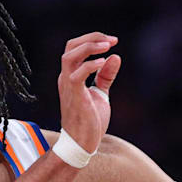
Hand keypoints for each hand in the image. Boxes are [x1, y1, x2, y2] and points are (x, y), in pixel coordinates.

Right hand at [56, 32, 121, 152]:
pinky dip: (90, 64)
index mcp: (71, 76)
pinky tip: (103, 62)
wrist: (82, 144)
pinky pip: (77, 74)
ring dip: (89, 46)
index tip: (112, 41)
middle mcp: (66, 77)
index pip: (75, 48)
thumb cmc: (89, 122)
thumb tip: (115, 57)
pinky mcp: (74, 96)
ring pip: (70, 55)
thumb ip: (105, 76)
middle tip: (111, 40)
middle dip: (92, 38)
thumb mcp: (101, 94)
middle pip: (71, 46)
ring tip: (107, 46)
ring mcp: (68, 86)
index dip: (93, 40)